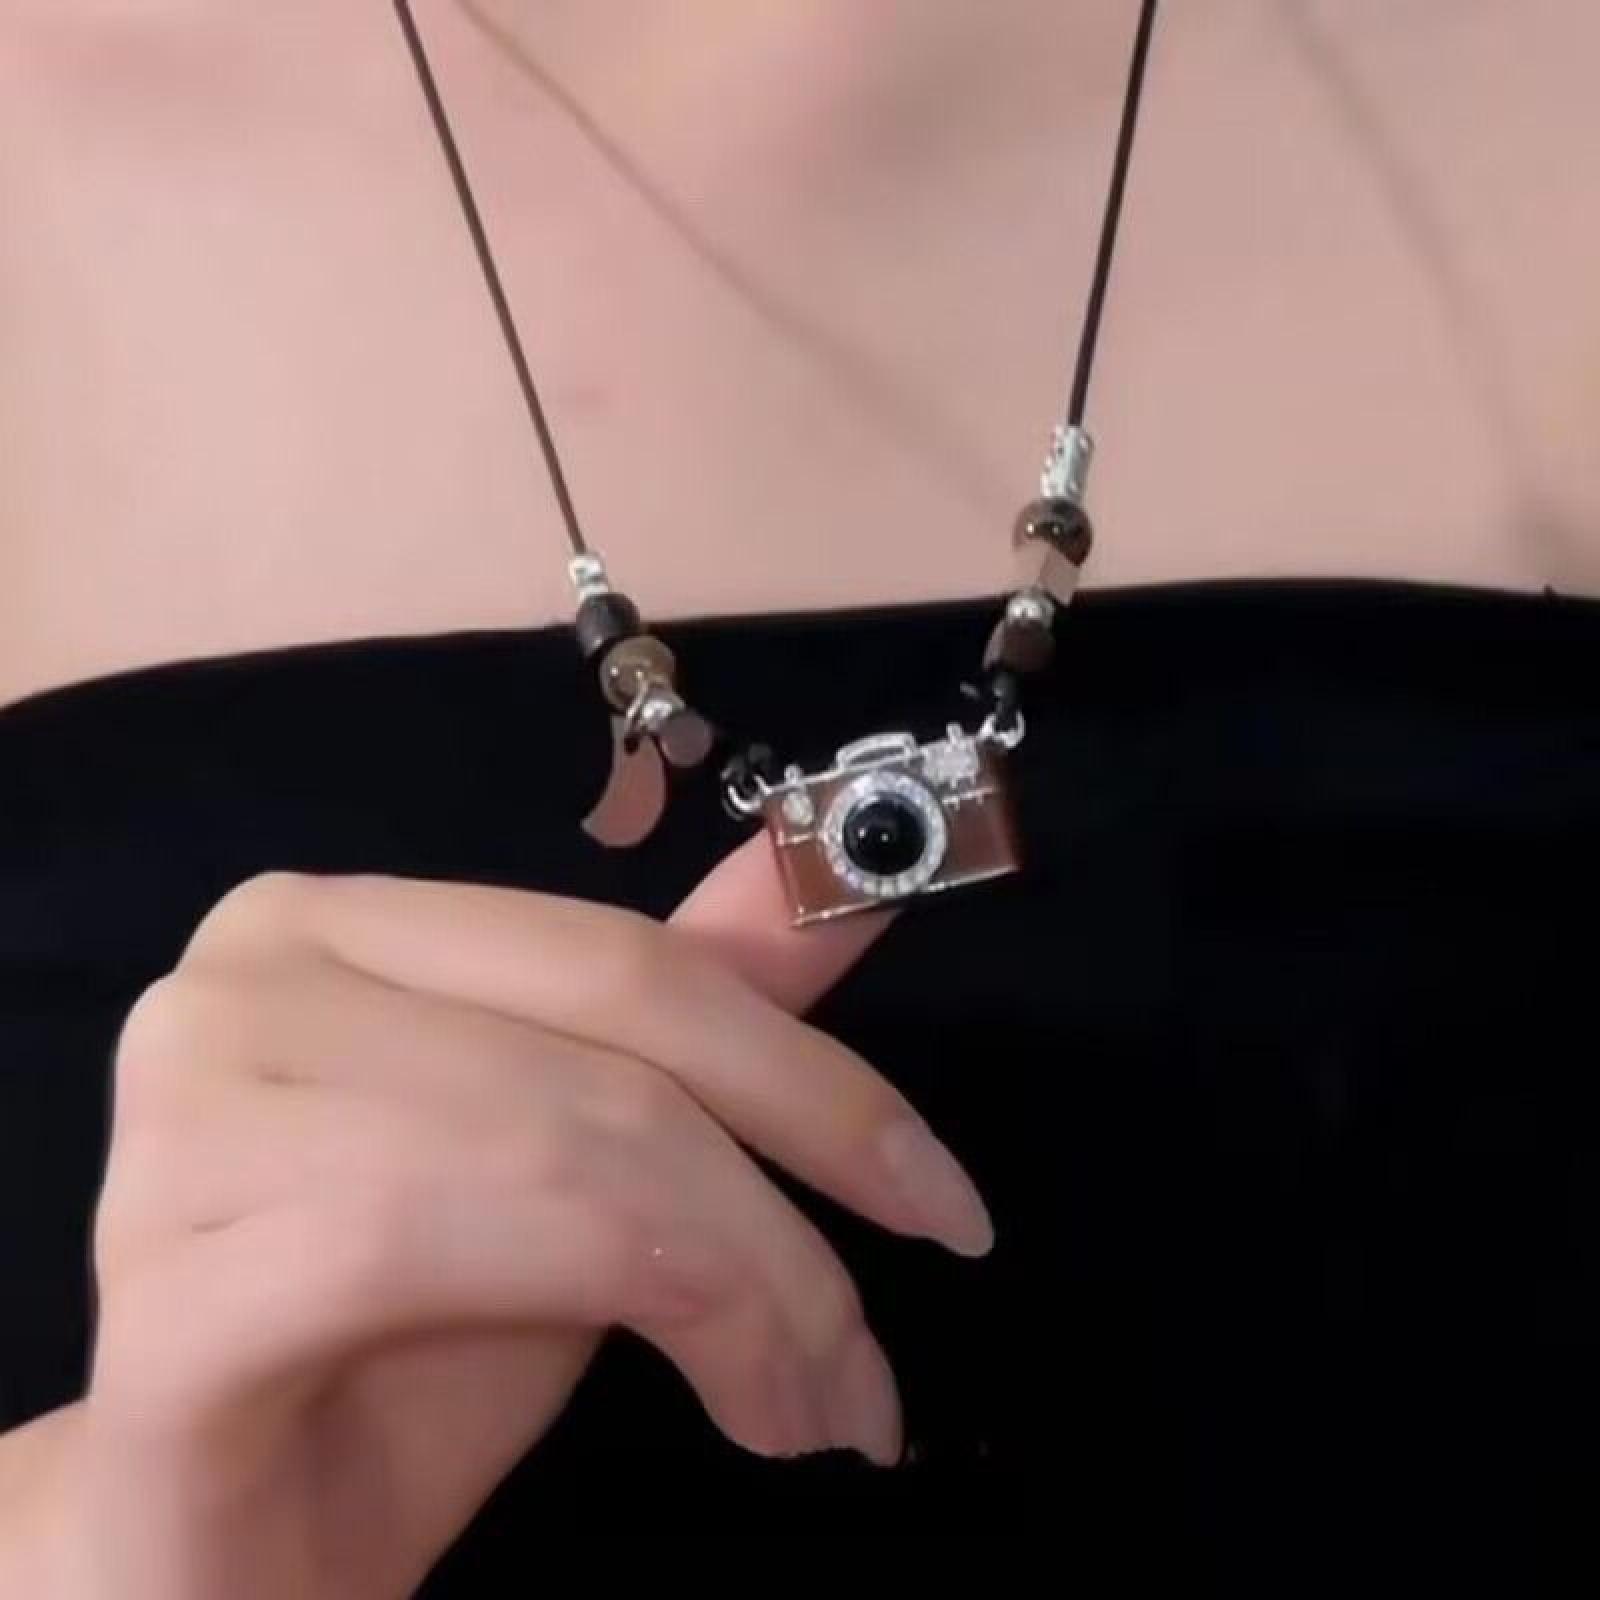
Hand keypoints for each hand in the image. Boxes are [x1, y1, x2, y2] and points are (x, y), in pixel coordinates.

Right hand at [58, 838, 990, 1597]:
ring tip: (803, 1407)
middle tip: (866, 1364)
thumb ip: (696, 1007)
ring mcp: (181, 1124)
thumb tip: (844, 877)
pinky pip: (440, 1254)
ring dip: (737, 1287)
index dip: (809, 1072)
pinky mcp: (166, 1288)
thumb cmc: (409, 1345)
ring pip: (551, 1148)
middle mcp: (239, 982)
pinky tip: (733, 1413)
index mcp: (333, 924)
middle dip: (779, 1212)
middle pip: (598, 1048)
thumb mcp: (588, 1160)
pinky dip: (638, 1320)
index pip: (617, 954)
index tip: (944, 1201)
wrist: (235, 1545)